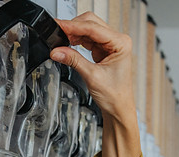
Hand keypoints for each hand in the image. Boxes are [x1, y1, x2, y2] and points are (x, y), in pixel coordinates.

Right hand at [51, 12, 140, 156]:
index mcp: (121, 44)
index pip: (93, 28)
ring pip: (87, 29)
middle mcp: (118, 41)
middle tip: (56, 32)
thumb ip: (74, 60)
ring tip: (60, 40)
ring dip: (73, 33)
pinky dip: (76, 40)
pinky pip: (87, 39)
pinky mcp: (104, 50)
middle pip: (90, 23)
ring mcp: (111, 45)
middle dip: (73, 27)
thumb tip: (57, 50)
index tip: (58, 25)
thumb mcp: (92, 76)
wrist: (119, 110)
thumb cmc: (115, 97)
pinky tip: (68, 43)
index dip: (73, 26)